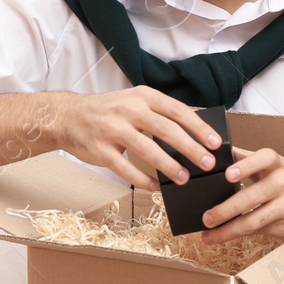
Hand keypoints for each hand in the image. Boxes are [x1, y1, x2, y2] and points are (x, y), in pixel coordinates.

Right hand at [53, 87, 222, 190]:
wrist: (67, 116)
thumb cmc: (109, 111)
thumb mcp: (135, 101)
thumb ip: (161, 113)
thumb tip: (196, 131)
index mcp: (142, 96)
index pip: (177, 111)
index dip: (199, 127)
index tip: (216, 142)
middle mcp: (128, 110)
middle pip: (166, 130)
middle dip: (191, 148)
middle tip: (208, 163)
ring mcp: (112, 130)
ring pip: (147, 149)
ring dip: (169, 166)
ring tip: (185, 178)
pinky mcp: (100, 150)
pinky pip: (125, 168)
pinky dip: (142, 179)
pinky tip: (155, 187)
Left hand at [199, 147, 283, 244]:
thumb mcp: (273, 163)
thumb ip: (245, 158)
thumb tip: (215, 153)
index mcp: (276, 164)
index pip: (262, 160)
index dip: (245, 166)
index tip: (228, 175)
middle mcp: (283, 183)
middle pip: (252, 197)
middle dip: (226, 210)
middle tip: (206, 218)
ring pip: (254, 221)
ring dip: (228, 230)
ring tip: (209, 235)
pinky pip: (258, 231)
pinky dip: (238, 234)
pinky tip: (223, 236)